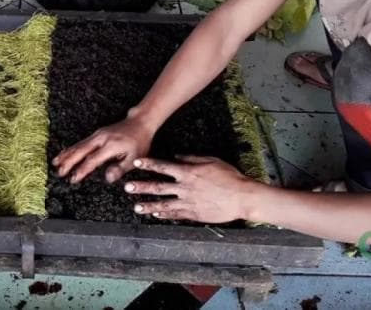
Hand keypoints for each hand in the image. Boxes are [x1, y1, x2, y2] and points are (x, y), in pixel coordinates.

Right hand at [52, 116, 154, 183]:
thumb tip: (108, 178)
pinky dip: (71, 148)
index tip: (73, 179)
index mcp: (110, 146)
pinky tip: (64, 154)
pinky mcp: (96, 134)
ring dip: (66, 154)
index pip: (92, 160)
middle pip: (81, 151)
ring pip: (78, 145)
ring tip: (55, 164)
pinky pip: (81, 142)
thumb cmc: (139, 142)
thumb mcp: (135, 158)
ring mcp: (97, 135)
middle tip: (59, 173)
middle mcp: (101, 138)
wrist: (140, 123)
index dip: (82, 170)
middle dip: (68, 162)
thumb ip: (121, 168)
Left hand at [124, 156, 257, 223]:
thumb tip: (177, 156)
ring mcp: (189, 202)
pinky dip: (164, 214)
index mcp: (188, 173)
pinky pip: (176, 214)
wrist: (243, 197)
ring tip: (136, 208)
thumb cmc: (230, 177)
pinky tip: (155, 214)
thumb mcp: (211, 161)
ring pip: (164, 204)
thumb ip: (192, 159)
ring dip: (148, 206)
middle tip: (127, 187)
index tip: (136, 163)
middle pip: (158, 187)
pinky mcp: (194, 214)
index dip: (149, 164)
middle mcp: (185, 188)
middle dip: (141, 187)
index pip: (163, 167)